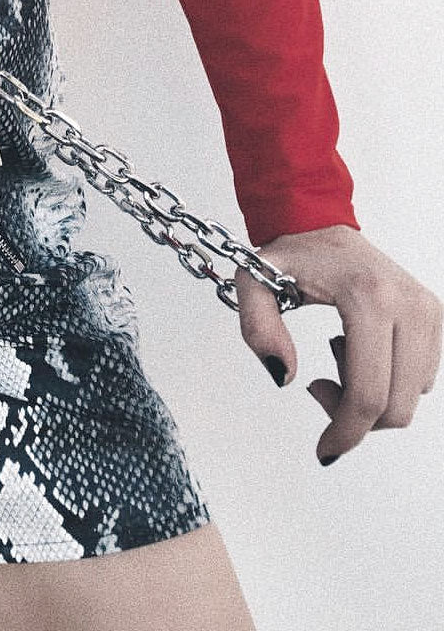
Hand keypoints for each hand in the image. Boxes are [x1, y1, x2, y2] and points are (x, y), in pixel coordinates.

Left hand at [233, 224, 441, 464]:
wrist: (319, 225)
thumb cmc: (285, 257)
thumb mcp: (251, 285)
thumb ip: (257, 330)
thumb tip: (284, 377)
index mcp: (369, 298)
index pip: (368, 393)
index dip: (345, 433)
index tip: (324, 450)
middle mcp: (410, 304)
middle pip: (394, 406)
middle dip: (352, 416)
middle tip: (317, 383)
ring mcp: (429, 310)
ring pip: (410, 398)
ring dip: (368, 394)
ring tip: (337, 351)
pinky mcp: (436, 316)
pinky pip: (419, 379)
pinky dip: (386, 380)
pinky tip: (357, 347)